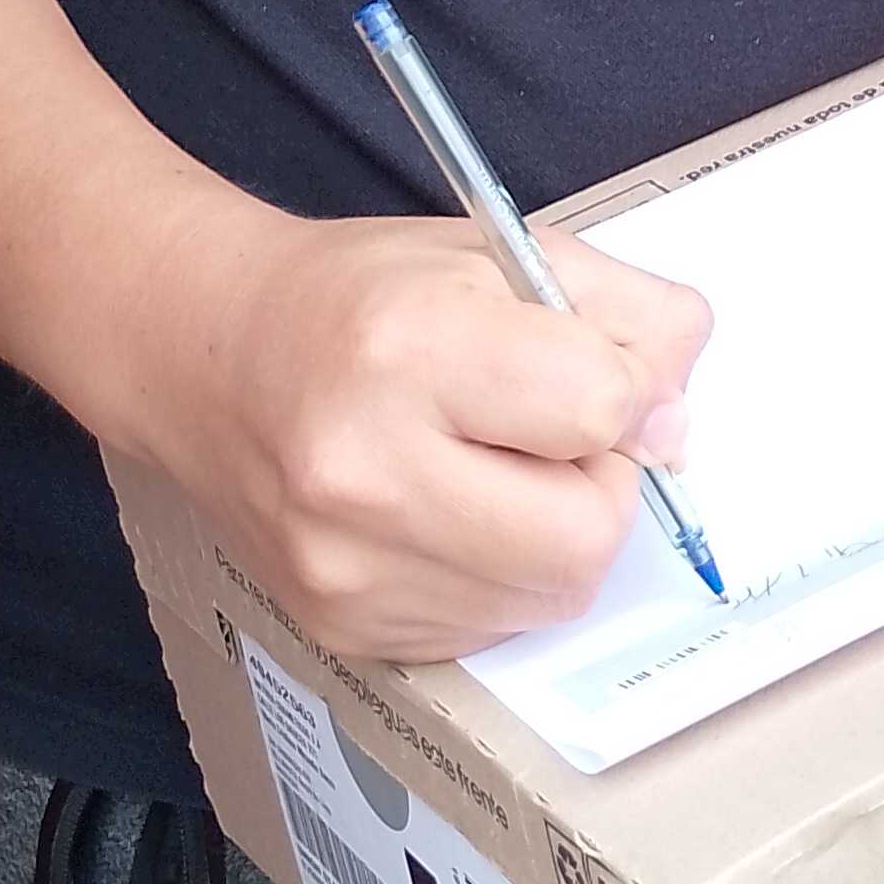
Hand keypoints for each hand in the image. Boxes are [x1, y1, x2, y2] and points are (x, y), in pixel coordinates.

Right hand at [140, 203, 710, 662]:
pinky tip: (446, 513)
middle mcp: (366, 470)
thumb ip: (626, 316)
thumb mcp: (502, 256)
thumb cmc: (360, 298)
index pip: (600, 407)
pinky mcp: (343, 625)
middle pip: (588, 533)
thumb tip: (676, 422)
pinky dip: (500, 577)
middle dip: (599, 484)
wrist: (207, 353)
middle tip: (547, 435)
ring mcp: (346, 564)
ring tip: (489, 469)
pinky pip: (491, 627)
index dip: (624, 388)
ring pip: (551, 595)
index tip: (591, 370)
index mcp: (409, 346)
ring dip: (554, 536)